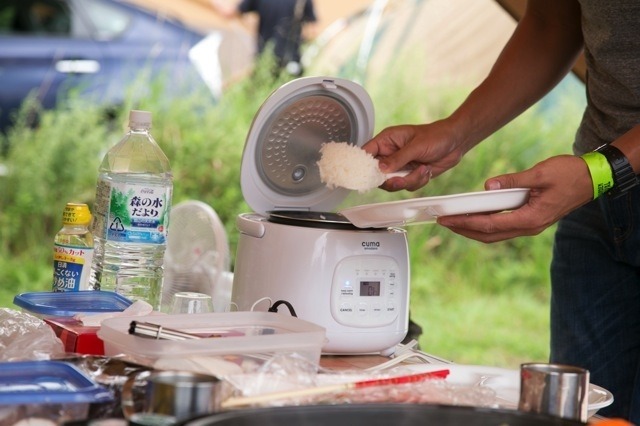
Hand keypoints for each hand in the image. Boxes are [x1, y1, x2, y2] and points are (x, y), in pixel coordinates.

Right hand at [362, 120, 468, 191]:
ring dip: (409, 180)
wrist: (456, 142)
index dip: (364, 165)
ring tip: (422, 169)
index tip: (369, 175)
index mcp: (387, 140)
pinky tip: (426, 170)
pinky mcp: (410, 174)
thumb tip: (380, 168)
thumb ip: (398, 158)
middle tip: (401, 178)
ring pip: (393, 183)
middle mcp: (391, 154)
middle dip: (391, 179)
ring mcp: (400, 165)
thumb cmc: (437, 135)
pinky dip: (418, 181)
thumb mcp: (416, 146)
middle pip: (377, 174)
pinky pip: (407, 186)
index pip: (367, 153)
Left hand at [436, 155, 592, 241]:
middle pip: (489, 235)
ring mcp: (531, 225)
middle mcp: (529, 226)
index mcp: (531, 218)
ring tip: (454, 221)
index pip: (490, 225)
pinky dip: (486, 224)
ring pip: (496, 234)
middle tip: (443, 223)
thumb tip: (489, 186)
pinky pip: (503, 227)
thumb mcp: (540, 173)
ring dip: (473, 229)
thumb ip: (513, 181)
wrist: (593, 178)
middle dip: (464, 230)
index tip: (447, 220)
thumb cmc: (570, 174)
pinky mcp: (531, 220)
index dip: (465, 223)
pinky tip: (475, 217)